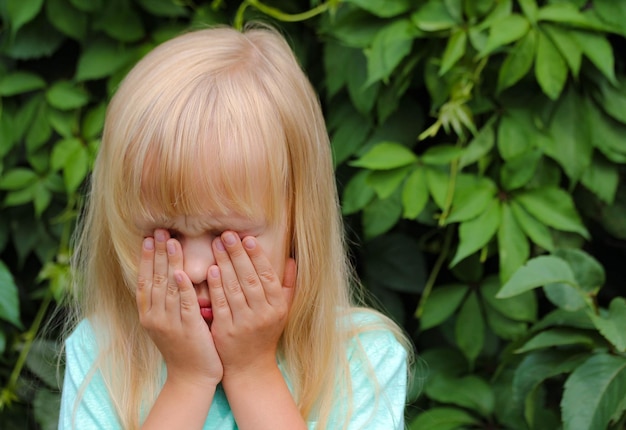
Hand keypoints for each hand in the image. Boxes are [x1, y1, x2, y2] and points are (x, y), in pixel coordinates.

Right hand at [136, 229, 222, 387]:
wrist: (191, 379)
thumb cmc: (184, 349)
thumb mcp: (170, 323)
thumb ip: (169, 301)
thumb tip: (172, 273)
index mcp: (149, 315)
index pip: (144, 281)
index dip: (146, 259)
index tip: (148, 238)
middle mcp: (155, 317)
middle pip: (154, 279)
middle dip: (156, 253)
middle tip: (158, 230)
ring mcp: (170, 323)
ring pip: (167, 288)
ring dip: (169, 263)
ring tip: (170, 241)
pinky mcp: (187, 329)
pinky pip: (184, 304)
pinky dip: (182, 288)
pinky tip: (181, 272)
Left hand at [208, 231, 295, 376]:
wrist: (250, 367)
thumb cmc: (266, 334)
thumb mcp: (283, 310)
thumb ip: (287, 284)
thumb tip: (292, 258)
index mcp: (277, 307)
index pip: (267, 276)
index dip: (257, 256)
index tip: (248, 238)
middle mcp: (262, 315)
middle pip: (250, 279)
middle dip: (238, 254)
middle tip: (228, 234)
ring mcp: (244, 323)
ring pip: (234, 288)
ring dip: (225, 264)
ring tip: (217, 244)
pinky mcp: (225, 331)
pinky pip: (220, 304)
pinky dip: (216, 286)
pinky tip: (211, 269)